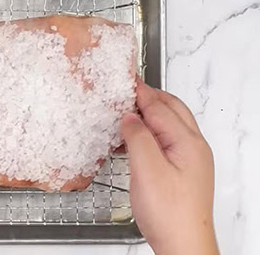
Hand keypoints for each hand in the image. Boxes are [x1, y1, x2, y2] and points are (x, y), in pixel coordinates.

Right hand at [121, 78, 217, 254]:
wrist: (183, 245)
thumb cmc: (170, 214)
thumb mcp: (147, 170)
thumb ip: (138, 138)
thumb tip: (129, 117)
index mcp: (187, 142)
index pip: (160, 107)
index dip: (141, 93)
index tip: (126, 81)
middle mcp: (193, 148)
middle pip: (171, 111)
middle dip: (149, 98)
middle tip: (127, 92)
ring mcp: (190, 160)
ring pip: (169, 126)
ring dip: (149, 115)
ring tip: (126, 113)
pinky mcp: (182, 172)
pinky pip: (166, 141)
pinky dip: (149, 133)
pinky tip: (133, 142)